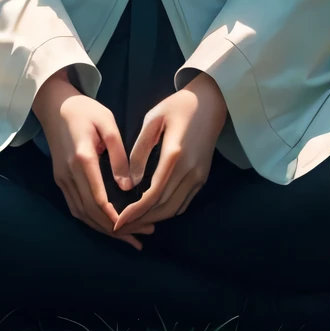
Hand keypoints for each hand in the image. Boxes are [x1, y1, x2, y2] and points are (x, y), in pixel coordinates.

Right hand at [31, 71, 135, 243]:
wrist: (54, 104)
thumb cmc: (85, 110)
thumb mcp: (108, 123)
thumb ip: (118, 155)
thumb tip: (127, 187)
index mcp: (83, 159)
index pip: (98, 198)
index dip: (116, 218)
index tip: (136, 227)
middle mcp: (69, 174)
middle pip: (90, 212)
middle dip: (115, 229)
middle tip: (140, 237)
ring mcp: (62, 178)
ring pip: (81, 213)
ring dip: (103, 228)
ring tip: (127, 237)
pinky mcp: (60, 179)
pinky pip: (75, 206)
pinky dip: (91, 220)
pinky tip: (107, 225)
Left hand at [113, 71, 226, 238]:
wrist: (211, 103)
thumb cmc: (177, 106)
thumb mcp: (153, 120)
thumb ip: (140, 151)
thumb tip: (131, 182)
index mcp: (174, 154)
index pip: (153, 193)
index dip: (135, 211)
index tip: (118, 221)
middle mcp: (189, 170)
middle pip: (164, 207)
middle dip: (140, 221)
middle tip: (120, 227)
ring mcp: (198, 176)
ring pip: (174, 209)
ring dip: (153, 219)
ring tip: (132, 223)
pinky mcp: (202, 178)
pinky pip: (183, 203)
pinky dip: (167, 211)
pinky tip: (152, 212)